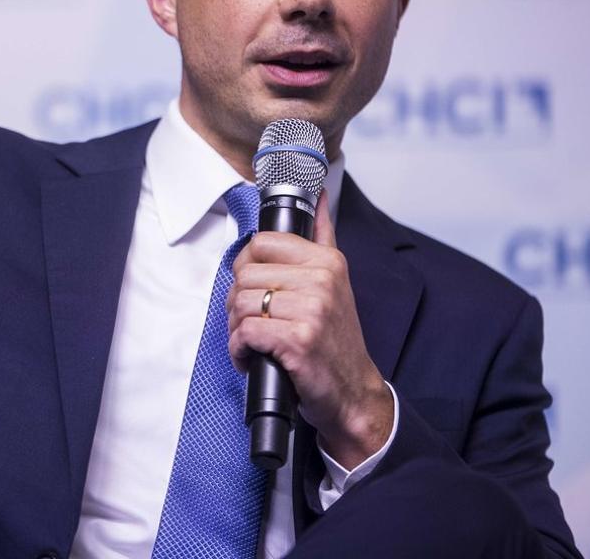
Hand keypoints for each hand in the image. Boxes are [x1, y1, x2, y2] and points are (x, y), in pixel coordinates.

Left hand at [227, 191, 392, 468]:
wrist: (352, 393)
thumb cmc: (334, 341)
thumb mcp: (336, 283)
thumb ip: (323, 237)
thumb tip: (317, 197)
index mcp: (327, 261)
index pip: (261, 243)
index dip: (247, 268)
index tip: (257, 289)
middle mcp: (321, 280)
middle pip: (244, 275)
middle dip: (239, 303)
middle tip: (253, 322)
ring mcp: (311, 309)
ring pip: (241, 303)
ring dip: (237, 329)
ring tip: (255, 341)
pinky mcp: (297, 339)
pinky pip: (245, 331)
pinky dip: (240, 349)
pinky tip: (253, 357)